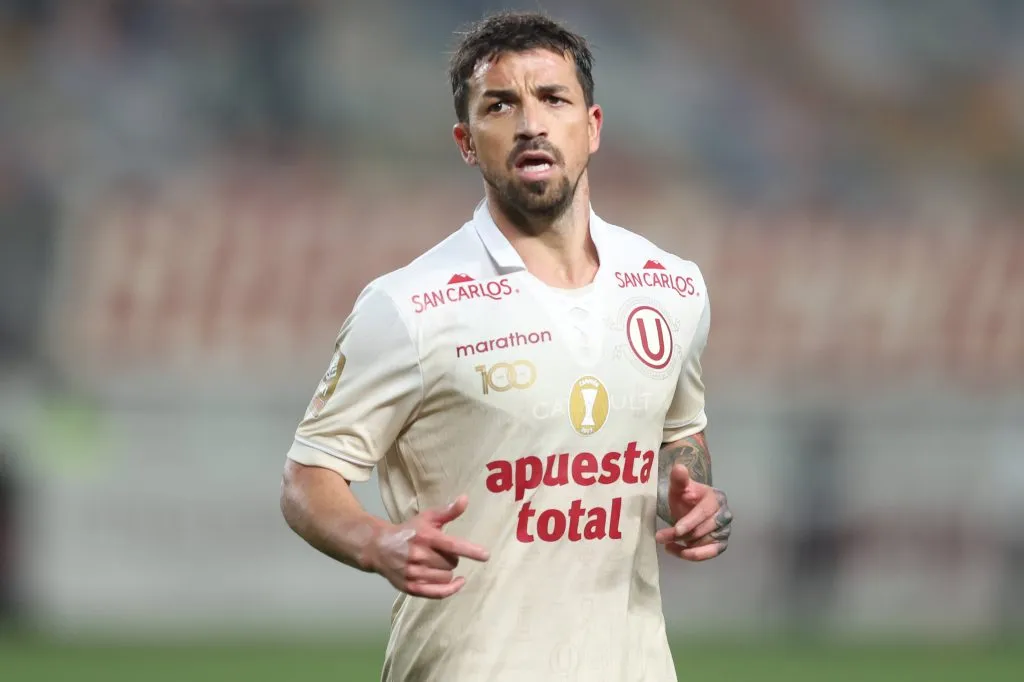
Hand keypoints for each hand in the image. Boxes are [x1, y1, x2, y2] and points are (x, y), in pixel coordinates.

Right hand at [369, 495, 489, 598]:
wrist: (378, 547)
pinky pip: (437, 593)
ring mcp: (413, 573)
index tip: (485, 555)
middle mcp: (419, 556)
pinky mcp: (410, 587)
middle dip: (451, 559)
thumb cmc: (408, 531)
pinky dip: (450, 589)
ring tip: (436, 563)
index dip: (470, 550)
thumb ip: (448, 511)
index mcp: (425, 537)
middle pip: (451, 563)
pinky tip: (458, 582)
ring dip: (447, 572)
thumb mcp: (427, 518)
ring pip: (446, 578)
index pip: (451, 545)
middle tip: (440, 552)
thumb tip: (465, 499)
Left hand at [655, 464, 731, 560]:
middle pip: (703, 530)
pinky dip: (695, 555)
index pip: (704, 512)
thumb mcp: (679, 488)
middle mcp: (725, 515)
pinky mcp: (721, 544)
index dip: (690, 522)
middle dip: (681, 535)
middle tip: (661, 537)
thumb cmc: (686, 498)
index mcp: (716, 498)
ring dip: (685, 547)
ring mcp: (724, 530)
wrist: (691, 509)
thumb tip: (679, 468)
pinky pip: (710, 553)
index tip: (675, 530)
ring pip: (705, 543)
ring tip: (667, 545)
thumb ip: (679, 479)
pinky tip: (680, 552)